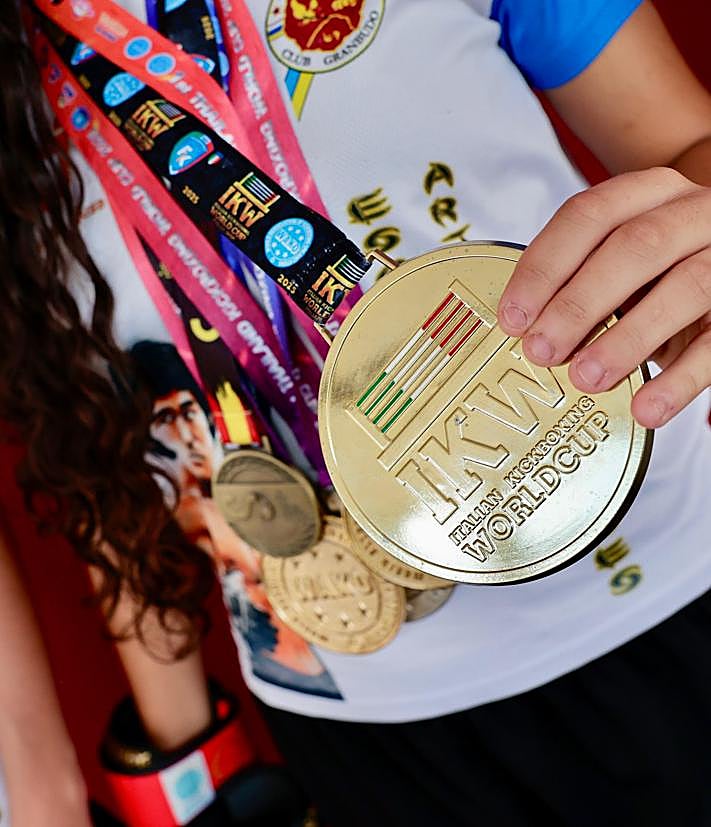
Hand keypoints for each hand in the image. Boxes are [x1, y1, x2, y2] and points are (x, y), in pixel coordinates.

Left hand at [497, 167, 710, 427]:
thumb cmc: (659, 274)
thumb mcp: (618, 265)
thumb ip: (579, 281)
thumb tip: (524, 330)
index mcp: (649, 193)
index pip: (589, 215)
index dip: (544, 267)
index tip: (513, 317)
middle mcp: (694, 211)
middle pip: (635, 246)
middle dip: (579, 302)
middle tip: (542, 350)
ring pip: (686, 286)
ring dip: (628, 338)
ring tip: (586, 379)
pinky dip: (681, 380)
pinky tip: (646, 409)